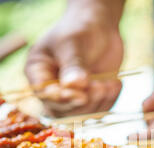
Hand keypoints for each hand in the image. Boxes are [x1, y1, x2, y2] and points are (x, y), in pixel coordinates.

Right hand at [25, 0, 123, 116]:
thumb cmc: (79, 28)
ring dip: (97, 103)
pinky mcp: (89, 99)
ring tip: (110, 84)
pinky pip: (97, 111)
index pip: (44, 94)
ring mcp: (71, 96)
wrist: (99, 26)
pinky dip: (108, 101)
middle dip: (82, 102)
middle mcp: (51, 89)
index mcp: (38, 72)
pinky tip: (115, 84)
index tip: (81, 95)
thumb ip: (73, 64)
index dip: (61, 99)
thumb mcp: (73, 43)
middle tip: (100, 87)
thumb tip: (74, 85)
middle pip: (61, 111)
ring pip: (80, 115)